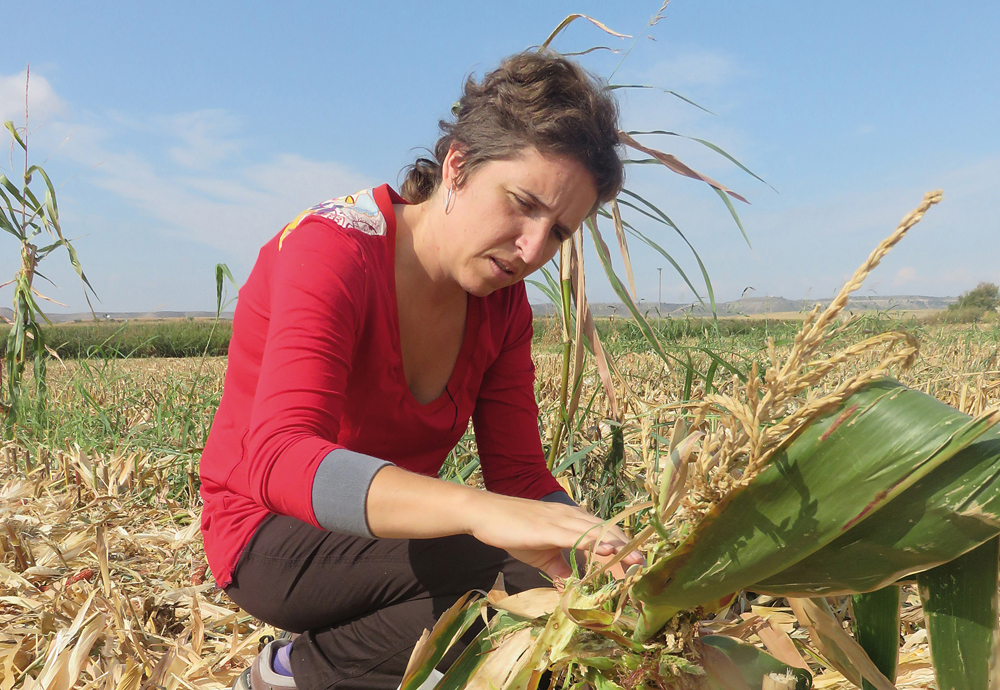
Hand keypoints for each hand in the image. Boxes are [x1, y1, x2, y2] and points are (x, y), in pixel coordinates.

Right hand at [467, 492, 643, 579]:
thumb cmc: (511, 530)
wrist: (486, 514)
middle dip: (627, 547)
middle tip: (644, 566)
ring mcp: (561, 519)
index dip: (621, 546)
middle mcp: (571, 515)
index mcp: (571, 521)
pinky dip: (597, 542)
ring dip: (620, 546)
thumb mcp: (541, 554)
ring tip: (638, 560)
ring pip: (598, 531)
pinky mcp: (550, 527)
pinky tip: (610, 549)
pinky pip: (578, 534)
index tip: (636, 563)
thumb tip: (571, 584)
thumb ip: (559, 567)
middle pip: (607, 530)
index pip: (603, 532)